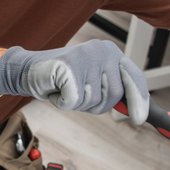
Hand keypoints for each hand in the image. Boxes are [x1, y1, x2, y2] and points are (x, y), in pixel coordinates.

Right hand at [0, 40, 148, 123]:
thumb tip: (135, 111)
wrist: (28, 70)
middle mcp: (103, 50)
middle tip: (78, 96)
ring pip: (93, 100)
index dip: (140, 100)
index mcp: (111, 52)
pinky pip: (74, 101)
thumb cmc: (60, 80)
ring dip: (77, 104)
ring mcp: (87, 57)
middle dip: (96, 105)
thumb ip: (111, 91)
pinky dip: (62, 102)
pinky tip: (55, 89)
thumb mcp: (91, 83)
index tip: (140, 119)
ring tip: (65, 88)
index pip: (134, 78)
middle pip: (114, 95)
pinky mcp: (70, 67)